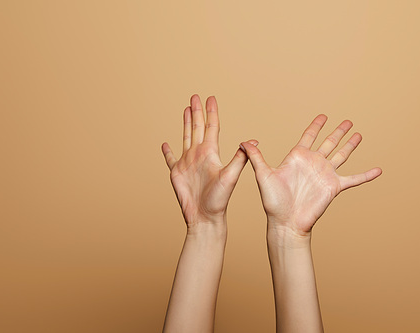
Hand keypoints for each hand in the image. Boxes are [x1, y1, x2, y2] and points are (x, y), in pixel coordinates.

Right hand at [161, 94, 255, 229]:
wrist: (205, 217)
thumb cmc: (219, 200)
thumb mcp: (231, 176)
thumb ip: (240, 158)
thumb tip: (253, 141)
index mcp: (210, 153)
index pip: (211, 127)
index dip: (211, 113)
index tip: (211, 98)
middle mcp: (199, 155)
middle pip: (197, 128)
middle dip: (196, 112)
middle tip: (195, 96)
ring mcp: (187, 163)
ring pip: (185, 138)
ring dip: (185, 124)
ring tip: (185, 110)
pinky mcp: (177, 173)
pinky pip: (171, 159)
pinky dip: (168, 152)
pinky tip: (166, 144)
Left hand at [240, 114, 381, 236]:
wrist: (286, 222)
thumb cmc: (273, 201)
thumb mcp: (263, 175)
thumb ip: (255, 157)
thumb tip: (243, 141)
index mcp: (298, 157)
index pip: (309, 136)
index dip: (316, 126)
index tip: (323, 116)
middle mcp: (314, 163)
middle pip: (329, 142)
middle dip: (338, 131)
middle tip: (348, 121)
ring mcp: (325, 174)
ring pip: (342, 155)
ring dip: (351, 145)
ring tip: (359, 135)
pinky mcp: (334, 186)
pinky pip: (354, 179)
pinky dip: (366, 175)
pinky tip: (378, 170)